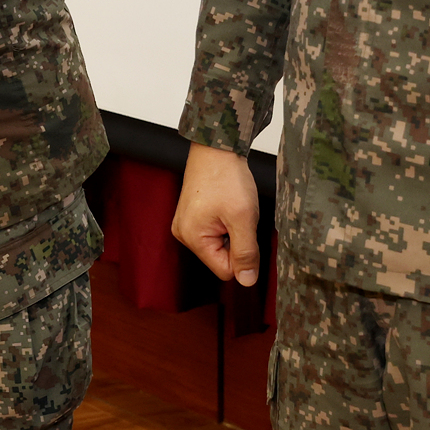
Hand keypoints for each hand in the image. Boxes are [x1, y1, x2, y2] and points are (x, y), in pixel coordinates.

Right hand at [172, 142, 261, 286]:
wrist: (216, 147)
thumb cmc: (226, 178)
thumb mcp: (243, 218)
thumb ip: (245, 253)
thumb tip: (246, 282)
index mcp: (192, 238)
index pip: (224, 270)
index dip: (242, 255)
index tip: (245, 231)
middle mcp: (183, 234)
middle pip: (220, 257)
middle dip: (236, 241)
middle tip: (239, 216)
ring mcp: (185, 223)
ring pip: (219, 244)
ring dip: (232, 230)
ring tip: (232, 208)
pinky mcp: (191, 215)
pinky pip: (214, 231)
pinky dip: (226, 222)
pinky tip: (227, 205)